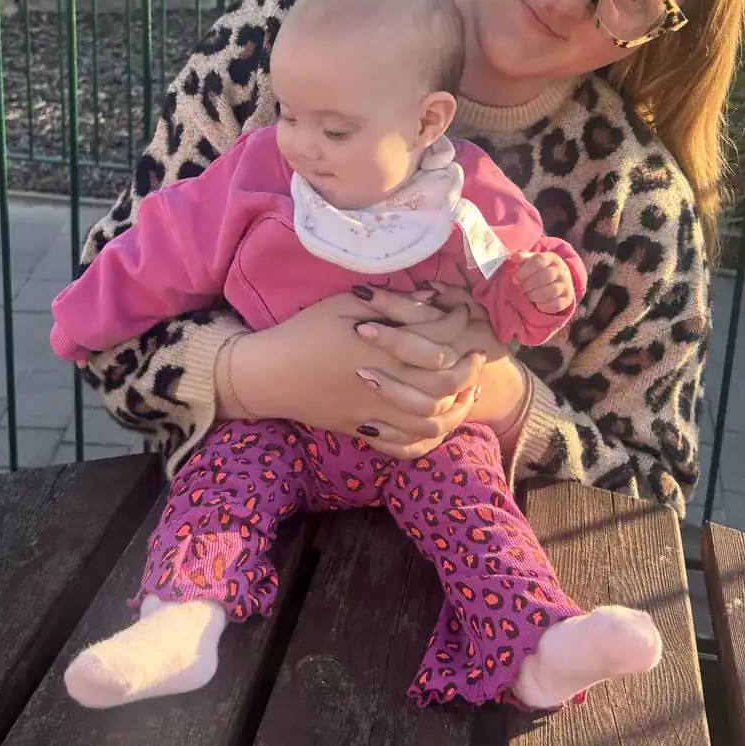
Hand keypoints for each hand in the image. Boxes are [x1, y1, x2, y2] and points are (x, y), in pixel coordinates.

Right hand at [224, 288, 486, 458]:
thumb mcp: (343, 304)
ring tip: (469, 389)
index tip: (463, 314)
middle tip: (476, 354)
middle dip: (468, 370)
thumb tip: (429, 300)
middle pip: (443, 387)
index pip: (436, 346)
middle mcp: (382, 387)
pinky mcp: (363, 430)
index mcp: (379, 351)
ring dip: (457, 406)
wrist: (268, 374)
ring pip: (431, 422)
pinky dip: (430, 438)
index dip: (457, 329)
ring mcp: (373, 414)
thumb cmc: (304, 331)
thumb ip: (389, 304)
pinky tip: (441, 422)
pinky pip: (405, 445)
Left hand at [511, 250, 573, 314]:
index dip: (524, 271)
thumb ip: (522, 258)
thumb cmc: (540, 270)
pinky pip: (555, 305)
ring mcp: (566, 284)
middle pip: (544, 277)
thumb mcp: (532, 260)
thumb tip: (514, 258)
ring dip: (534, 296)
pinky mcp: (567, 298)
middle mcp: (561, 270)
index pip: (538, 261)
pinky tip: (537, 303)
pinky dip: (542, 306)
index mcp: (551, 258)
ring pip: (550, 291)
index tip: (516, 279)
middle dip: (528, 285)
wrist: (559, 280)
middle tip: (522, 288)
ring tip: (529, 295)